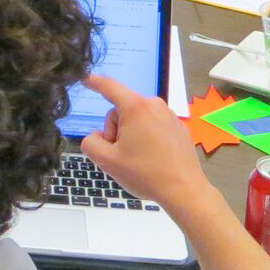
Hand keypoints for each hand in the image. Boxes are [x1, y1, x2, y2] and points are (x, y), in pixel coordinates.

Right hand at [77, 75, 211, 212]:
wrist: (184, 191)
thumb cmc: (146, 175)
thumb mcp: (107, 161)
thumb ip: (90, 143)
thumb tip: (96, 137)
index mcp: (136, 108)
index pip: (109, 87)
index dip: (94, 82)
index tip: (85, 78)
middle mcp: (154, 106)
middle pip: (122, 110)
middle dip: (116, 130)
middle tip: (122, 154)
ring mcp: (169, 116)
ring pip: (137, 119)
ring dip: (131, 135)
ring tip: (139, 160)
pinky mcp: (178, 127)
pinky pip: (153, 126)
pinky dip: (147, 139)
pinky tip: (152, 159)